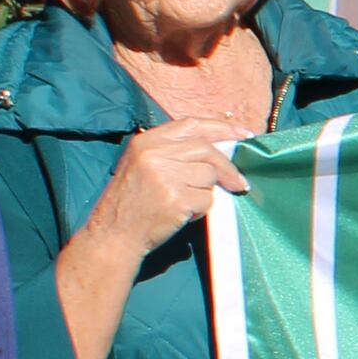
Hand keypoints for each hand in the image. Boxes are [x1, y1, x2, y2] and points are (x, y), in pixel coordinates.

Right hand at [84, 115, 249, 252]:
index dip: (222, 128)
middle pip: (207, 150)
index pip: (193, 125)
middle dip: (227, 167)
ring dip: (206, 191)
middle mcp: (155, 154)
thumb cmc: (132, 201)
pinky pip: (207, 199)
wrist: (114, 233)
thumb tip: (219, 146)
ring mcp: (165, 176)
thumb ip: (173, 151)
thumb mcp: (143, 164)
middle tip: (238, 182)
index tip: (243, 134)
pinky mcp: (176, 199)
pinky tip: (183, 213)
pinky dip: (201, 209)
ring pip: (209, 175)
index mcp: (147, 141)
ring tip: (186, 202)